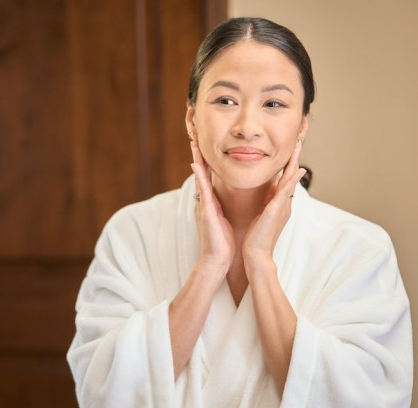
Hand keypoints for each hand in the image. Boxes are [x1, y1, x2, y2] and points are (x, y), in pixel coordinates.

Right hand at [190, 141, 234, 274]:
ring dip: (197, 160)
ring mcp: (203, 205)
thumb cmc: (223, 243)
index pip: (209, 178)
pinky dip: (199, 177)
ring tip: (194, 144)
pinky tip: (196, 165)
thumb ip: (221, 208)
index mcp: (211, 203)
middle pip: (201, 173)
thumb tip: (222, 200)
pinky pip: (202, 191)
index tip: (206, 146)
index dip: (207, 162)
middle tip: (196, 137)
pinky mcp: (205, 212)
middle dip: (198, 155)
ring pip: (200, 178)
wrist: (217, 260)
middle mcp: (205, 201)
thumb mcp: (223, 220)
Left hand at [242, 141, 305, 271]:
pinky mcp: (277, 211)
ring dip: (294, 162)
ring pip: (290, 180)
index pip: (284, 179)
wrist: (256, 255)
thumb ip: (266, 205)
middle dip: (294, 158)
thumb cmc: (256, 238)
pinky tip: (297, 169)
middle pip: (290, 176)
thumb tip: (267, 197)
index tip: (289, 150)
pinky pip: (285, 191)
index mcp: (278, 204)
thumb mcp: (262, 217)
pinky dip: (292, 180)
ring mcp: (282, 207)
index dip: (287, 164)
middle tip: (299, 141)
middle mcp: (283, 203)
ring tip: (298, 147)